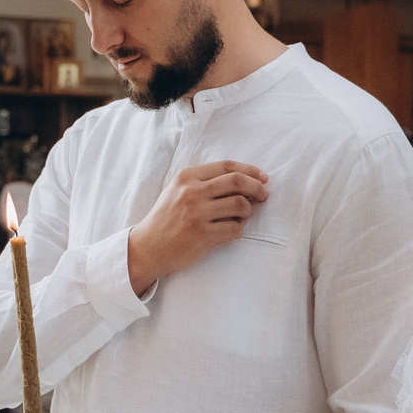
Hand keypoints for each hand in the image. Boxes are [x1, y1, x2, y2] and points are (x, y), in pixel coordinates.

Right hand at [127, 161, 268, 294]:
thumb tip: (245, 180)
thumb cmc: (167, 218)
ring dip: (248, 211)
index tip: (262, 177)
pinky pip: (235, 229)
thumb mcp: (178, 190)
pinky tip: (231, 231)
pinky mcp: (202, 234)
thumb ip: (205, 182)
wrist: (148, 247)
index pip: (227, 166)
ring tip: (243, 216)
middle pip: (238, 181)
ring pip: (240, 205)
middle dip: (257, 187)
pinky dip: (238, 230)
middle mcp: (192, 192)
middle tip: (264, 195)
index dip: (250, 170)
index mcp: (187, 177)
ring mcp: (197, 213)